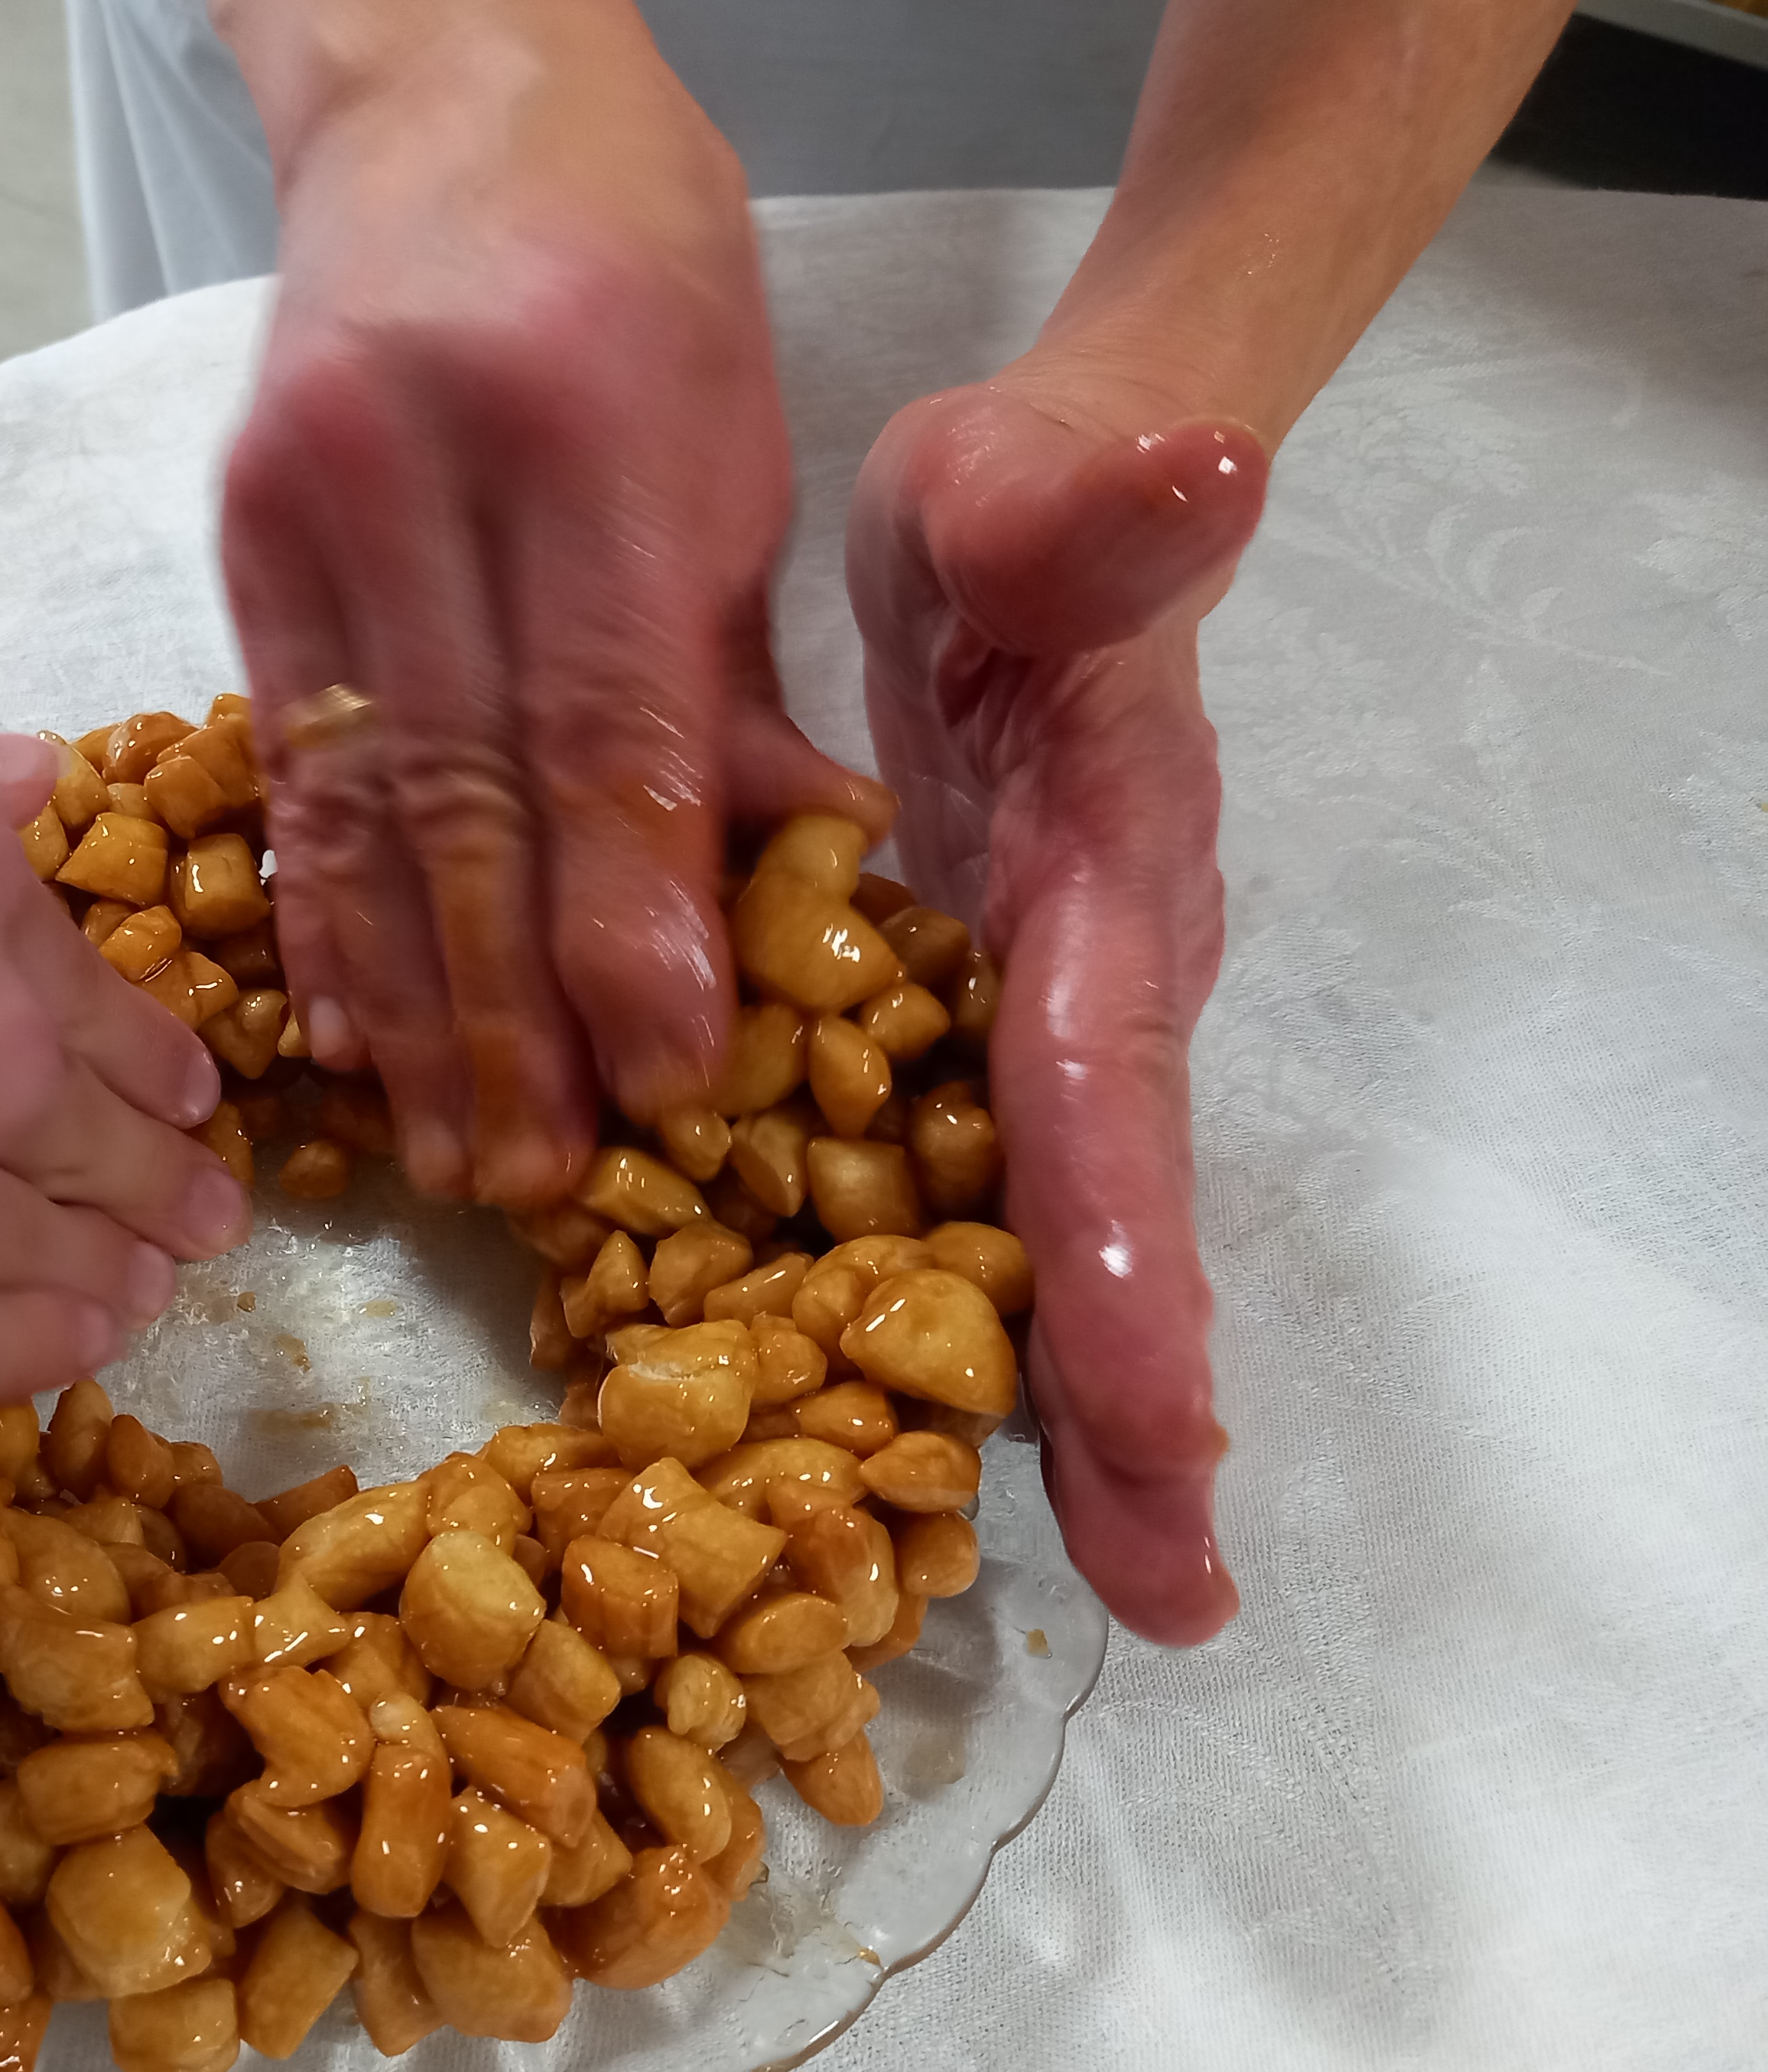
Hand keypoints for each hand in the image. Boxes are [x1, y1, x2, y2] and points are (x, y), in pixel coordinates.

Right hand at [0, 579, 247, 1424]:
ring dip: (122, 1256)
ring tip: (161, 1277)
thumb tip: (20, 778)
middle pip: (88, 1114)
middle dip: (161, 1155)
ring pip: (53, 1243)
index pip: (67, 968)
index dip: (130, 1030)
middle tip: (212, 1198)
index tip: (178, 1071)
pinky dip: (43, 1348)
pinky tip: (79, 1347)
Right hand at [219, 0, 882, 1207]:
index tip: (666, 1071)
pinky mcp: (239, 543)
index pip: (607, 723)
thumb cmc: (639, 262)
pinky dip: (320, 912)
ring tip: (449, 1150)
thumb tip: (779, 890)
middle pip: (468, 789)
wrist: (444, 94)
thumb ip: (732, 672)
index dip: (630, 917)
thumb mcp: (742, 440)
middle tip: (544, 1173)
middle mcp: (425, 467)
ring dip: (407, 998)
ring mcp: (305, 504)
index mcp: (594, 424)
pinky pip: (286, 765)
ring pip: (361, 799)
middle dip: (509, 1004)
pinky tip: (344, 1032)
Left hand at [846, 369, 1269, 1643]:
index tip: (1158, 1419)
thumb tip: (1194, 474)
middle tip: (1176, 1597)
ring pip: (1036, 1237)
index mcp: (1105, 897)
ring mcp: (1023, 1030)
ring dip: (1057, 1405)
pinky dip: (935, 1317)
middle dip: (1139, 1402)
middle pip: (1107, 1216)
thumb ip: (1091, 504)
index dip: (1131, 1254)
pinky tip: (877, 1436)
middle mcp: (1089, 993)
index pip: (1113, 1093)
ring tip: (1080, 1582)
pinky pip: (945, 1195)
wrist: (1019, 531)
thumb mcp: (1028, 491)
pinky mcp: (950, 1038)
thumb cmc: (1028, 516)